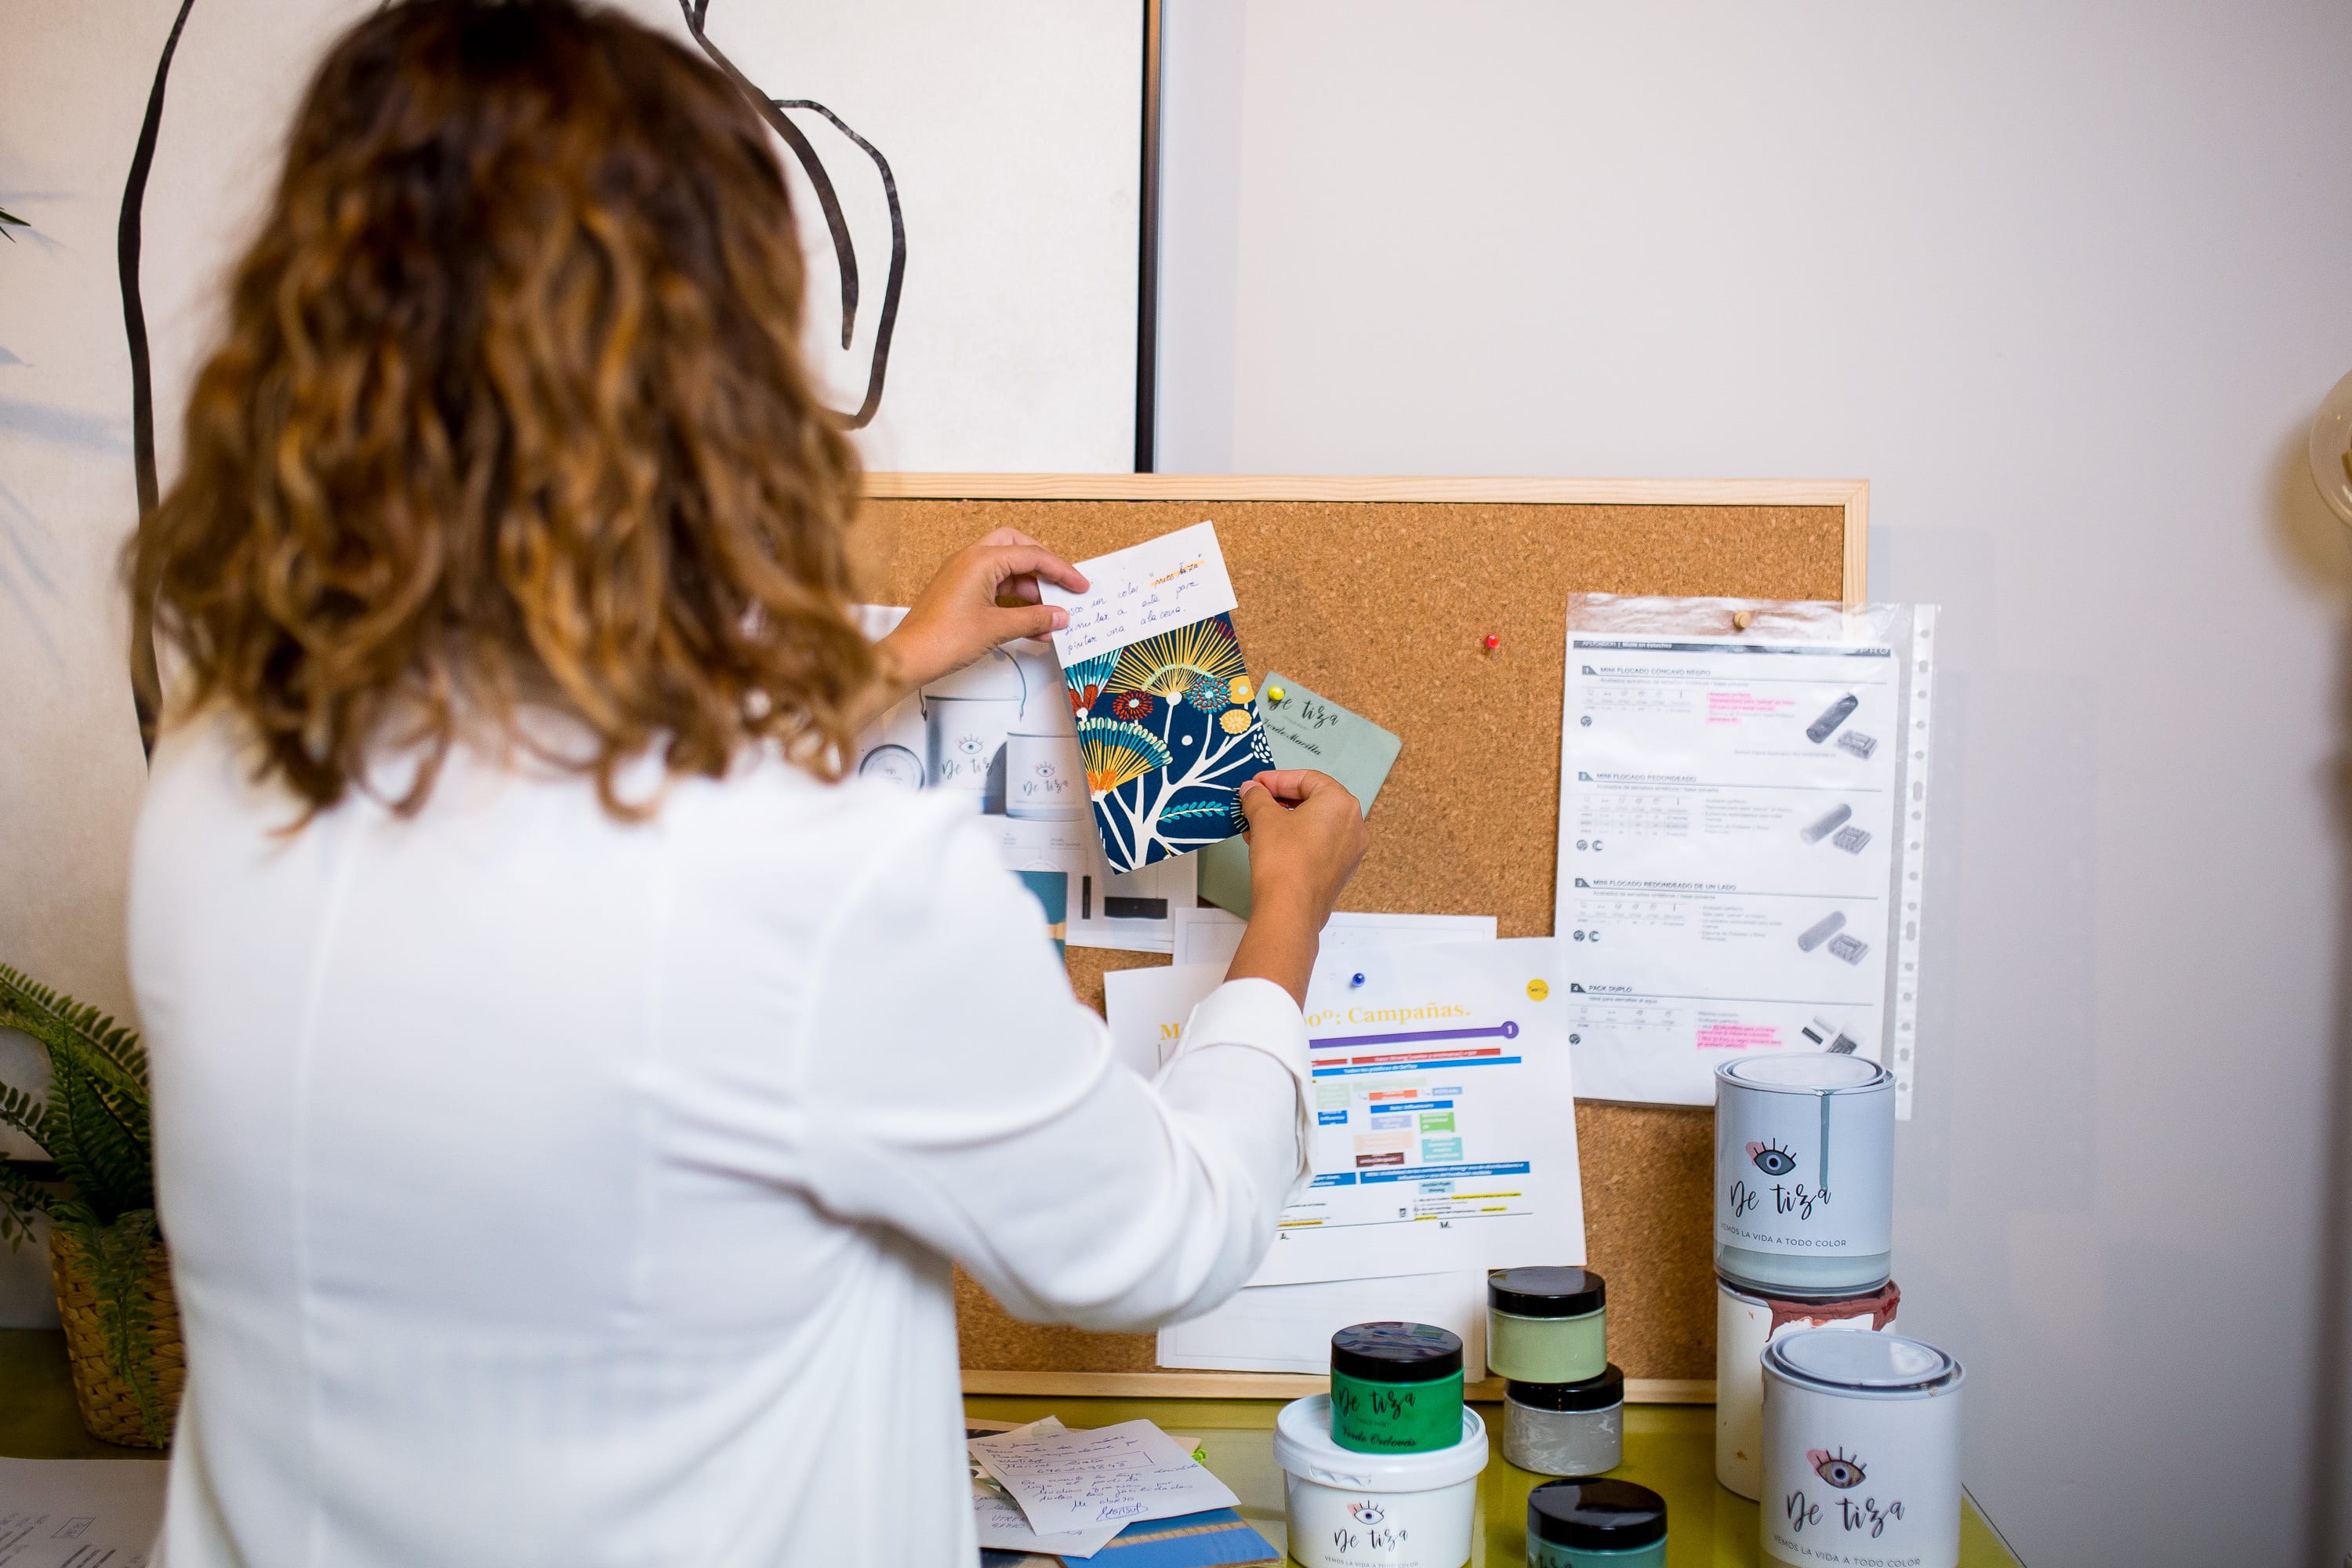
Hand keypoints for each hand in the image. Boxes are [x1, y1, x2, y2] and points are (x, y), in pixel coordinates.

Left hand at [876, 529, 1088, 690]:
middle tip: (1063, 586)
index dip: (1061, 571)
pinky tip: (1029, 624)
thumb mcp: (998, 628)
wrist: (909, 657)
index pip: (1032, 556)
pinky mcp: (959, 590)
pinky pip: (994, 587)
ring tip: (1048, 617)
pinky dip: (1013, 601)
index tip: (1080, 585)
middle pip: (1018, 549)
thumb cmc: (942, 638)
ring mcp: (963, 574)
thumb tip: (1059, 616)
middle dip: (1043, 567)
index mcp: (981, 559)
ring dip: (1030, 590)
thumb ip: (1034, 619)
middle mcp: (970, 559)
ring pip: (1006, 570)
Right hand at [1225, 769, 1369, 1004]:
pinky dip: (1296, 840)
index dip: (1277, 779)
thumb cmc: (1283, 859)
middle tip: (1255, 803)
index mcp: (1341, 803)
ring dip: (1285, 822)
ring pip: (1315, 825)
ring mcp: (1350, 851)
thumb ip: (1257, 797)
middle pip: (1314, 801)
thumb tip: (1251, 790)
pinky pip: (1318, 845)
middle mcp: (1354, 824)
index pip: (1307, 779)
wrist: (1290, 910)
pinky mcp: (1341, 871)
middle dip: (1280, 801)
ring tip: (1255, 826)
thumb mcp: (1263, 818)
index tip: (1255, 785)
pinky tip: (1269, 845)